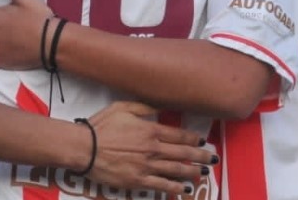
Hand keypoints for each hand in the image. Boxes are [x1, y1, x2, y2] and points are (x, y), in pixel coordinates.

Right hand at [84, 101, 211, 195]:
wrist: (85, 148)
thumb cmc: (101, 126)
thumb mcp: (122, 107)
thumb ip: (143, 107)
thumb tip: (159, 107)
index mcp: (150, 130)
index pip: (179, 136)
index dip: (193, 139)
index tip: (202, 142)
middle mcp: (153, 149)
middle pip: (183, 154)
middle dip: (201, 157)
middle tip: (213, 159)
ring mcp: (147, 166)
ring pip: (176, 170)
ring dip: (193, 172)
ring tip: (203, 174)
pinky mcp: (138, 181)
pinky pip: (162, 185)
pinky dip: (175, 188)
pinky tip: (185, 189)